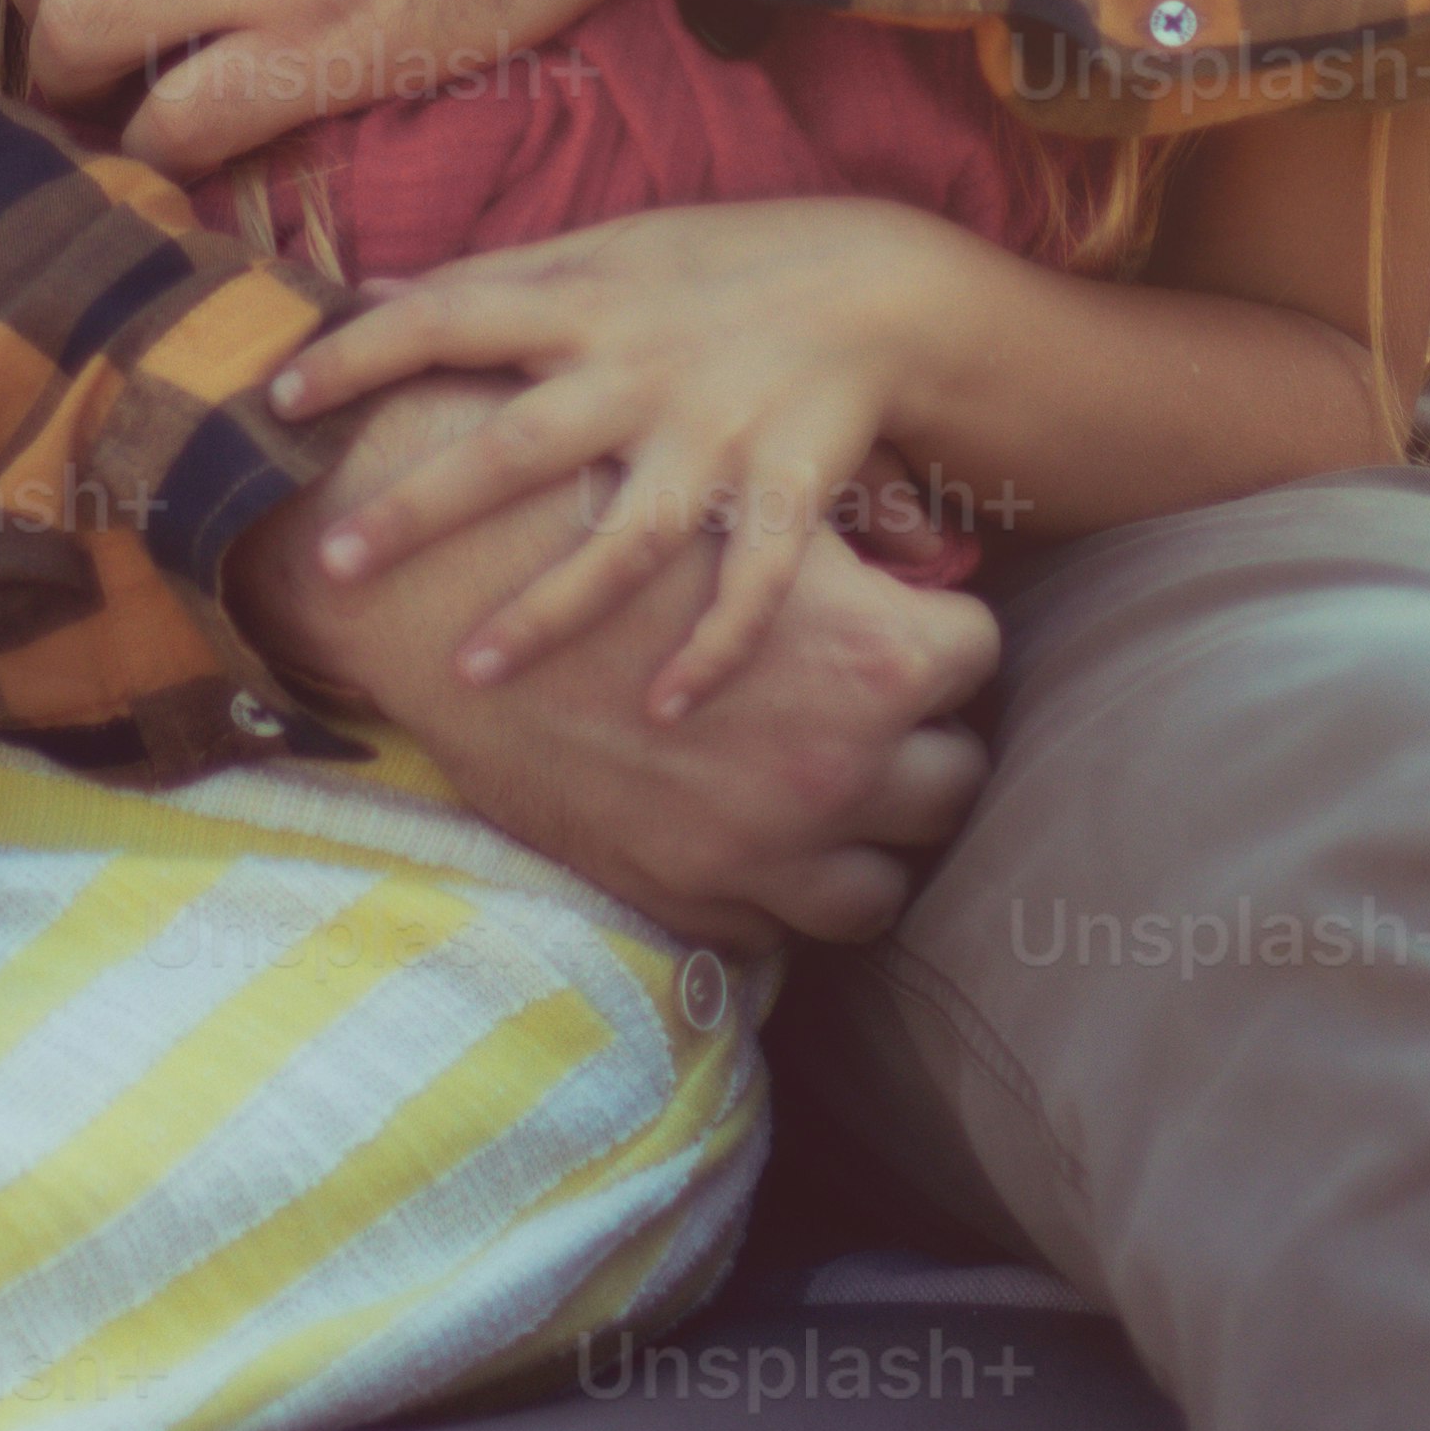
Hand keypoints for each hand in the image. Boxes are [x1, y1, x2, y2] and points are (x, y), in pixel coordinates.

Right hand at [232, 378, 992, 955]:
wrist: (453, 592)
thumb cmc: (609, 516)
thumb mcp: (753, 497)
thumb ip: (864, 521)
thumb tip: (933, 545)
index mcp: (875, 663)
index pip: (977, 661)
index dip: (939, 638)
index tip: (903, 628)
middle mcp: (837, 773)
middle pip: (953, 785)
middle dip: (922, 746)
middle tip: (878, 716)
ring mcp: (760, 853)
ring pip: (877, 892)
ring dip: (864, 844)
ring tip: (831, 799)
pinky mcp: (679, 895)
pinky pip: (772, 933)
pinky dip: (770, 892)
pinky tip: (746, 837)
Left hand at [283, 200, 931, 724]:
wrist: (880, 285)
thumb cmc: (722, 266)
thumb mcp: (607, 247)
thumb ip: (493, 277)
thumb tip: (364, 289)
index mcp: (585, 302)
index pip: (448, 317)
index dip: (361, 354)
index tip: (279, 400)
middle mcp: (641, 372)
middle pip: (515, 448)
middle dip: (423, 508)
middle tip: (331, 566)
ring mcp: (716, 437)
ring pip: (624, 540)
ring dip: (549, 611)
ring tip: (470, 673)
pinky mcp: (787, 489)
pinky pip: (750, 584)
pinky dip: (714, 650)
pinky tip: (664, 711)